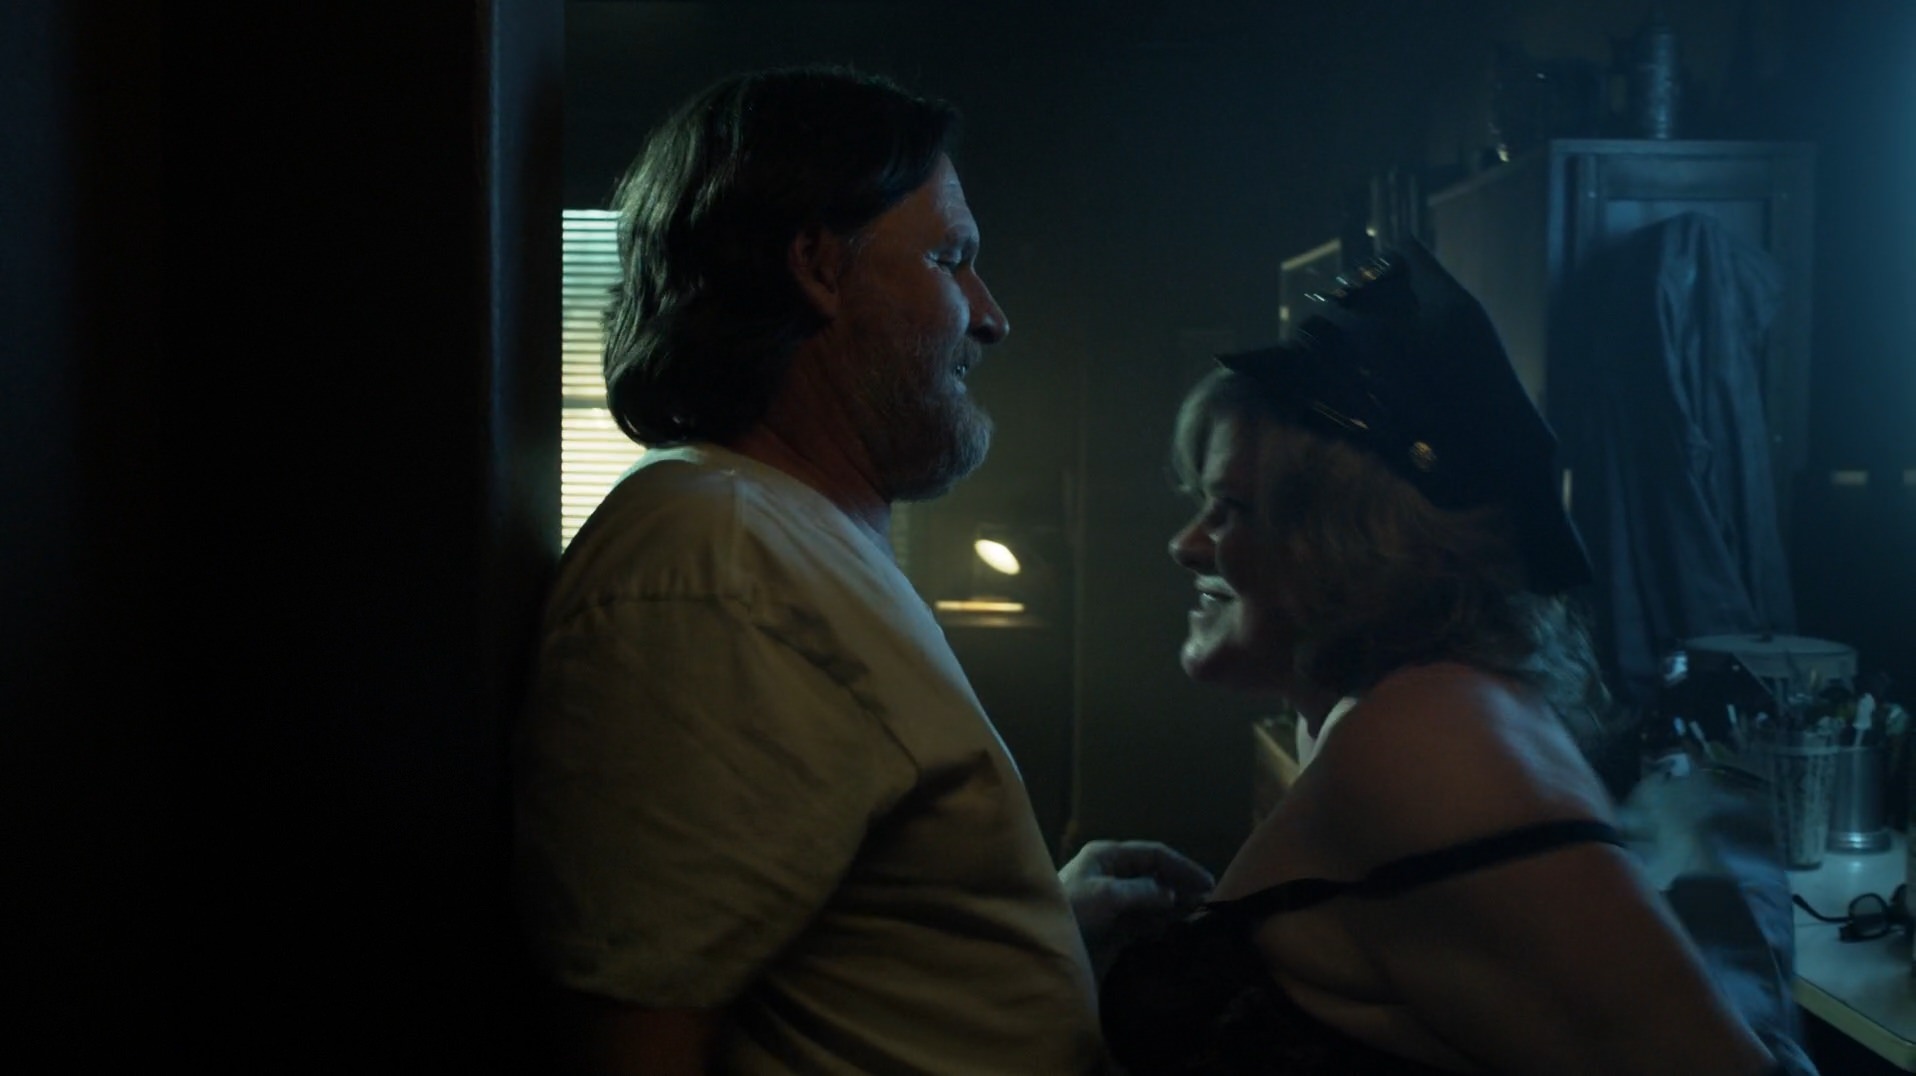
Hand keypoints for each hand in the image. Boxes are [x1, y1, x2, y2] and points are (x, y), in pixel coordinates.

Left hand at [1059, 839, 1213, 960]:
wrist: (1041, 944)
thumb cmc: (1069, 910)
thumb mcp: (1106, 895)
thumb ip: (1141, 891)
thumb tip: (1170, 893)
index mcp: (1107, 856)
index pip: (1153, 854)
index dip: (1181, 866)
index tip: (1206, 882)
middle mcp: (1111, 873)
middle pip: (1154, 875)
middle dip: (1180, 885)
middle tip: (1207, 901)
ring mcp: (1111, 900)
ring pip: (1151, 898)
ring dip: (1173, 905)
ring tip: (1197, 916)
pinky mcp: (1110, 925)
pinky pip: (1142, 920)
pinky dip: (1159, 923)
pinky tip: (1174, 930)